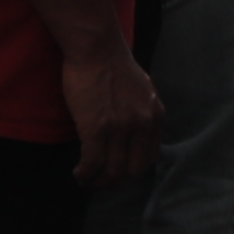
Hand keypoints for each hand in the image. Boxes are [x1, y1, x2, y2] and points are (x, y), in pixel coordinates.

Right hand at [60, 39, 164, 189]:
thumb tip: (136, 130)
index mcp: (156, 116)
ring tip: (86, 181)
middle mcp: (143, 125)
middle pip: (133, 169)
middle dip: (116, 182)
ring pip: (113, 170)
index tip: (119, 174)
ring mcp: (122, 128)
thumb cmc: (113, 65)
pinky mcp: (97, 128)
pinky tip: (78, 173)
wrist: (97, 49)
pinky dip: (85, 173)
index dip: (133, 171)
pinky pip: (93, 162)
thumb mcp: (143, 90)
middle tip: (101, 184)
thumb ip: (142, 111)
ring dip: (98, 181)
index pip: (150, 157)